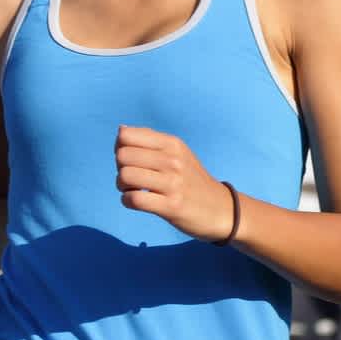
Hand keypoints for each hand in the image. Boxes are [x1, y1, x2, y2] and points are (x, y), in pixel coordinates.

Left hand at [114, 125, 233, 242]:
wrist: (220, 209)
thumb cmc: (192, 180)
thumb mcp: (178, 153)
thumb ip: (150, 140)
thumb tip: (121, 130)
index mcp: (172, 143)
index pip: (126, 136)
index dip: (120, 148)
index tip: (131, 160)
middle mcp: (173, 160)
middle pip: (122, 156)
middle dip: (120, 168)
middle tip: (132, 178)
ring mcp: (172, 183)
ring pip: (125, 176)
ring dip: (122, 186)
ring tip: (134, 190)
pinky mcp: (171, 206)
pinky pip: (134, 199)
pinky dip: (127, 201)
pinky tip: (136, 201)